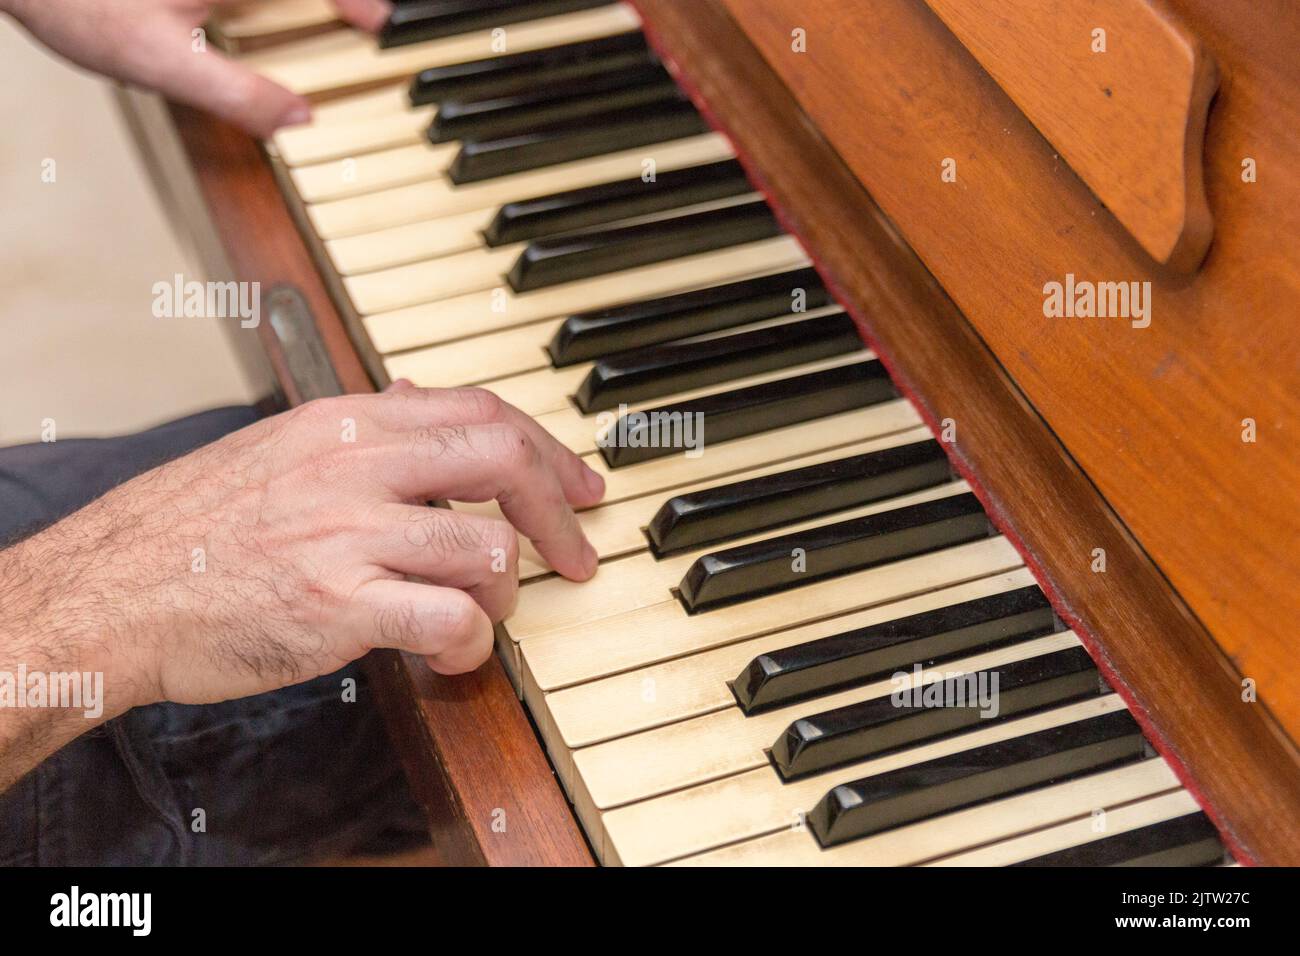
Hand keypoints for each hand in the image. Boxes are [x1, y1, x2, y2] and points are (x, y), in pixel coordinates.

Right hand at [0, 386, 603, 724]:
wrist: (112, 592)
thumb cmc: (191, 528)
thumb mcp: (278, 447)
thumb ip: (359, 431)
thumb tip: (424, 404)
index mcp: (345, 421)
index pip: (481, 410)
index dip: (546, 448)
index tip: (575, 483)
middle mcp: (354, 464)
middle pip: (502, 460)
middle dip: (558, 511)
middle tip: (576, 554)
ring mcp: (347, 533)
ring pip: (488, 550)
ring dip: (505, 594)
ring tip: (477, 614)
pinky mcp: (338, 605)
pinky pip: (450, 619)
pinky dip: (472, 644)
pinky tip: (452, 654)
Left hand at [1, 0, 392, 136]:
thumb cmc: (75, 1)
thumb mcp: (163, 64)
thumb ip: (239, 93)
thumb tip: (296, 119)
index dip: (356, 2)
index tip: (375, 24)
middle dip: (330, 0)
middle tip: (354, 15)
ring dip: (286, 5)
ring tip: (306, 15)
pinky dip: (253, 7)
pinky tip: (241, 18)